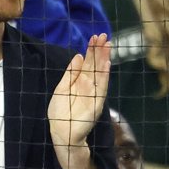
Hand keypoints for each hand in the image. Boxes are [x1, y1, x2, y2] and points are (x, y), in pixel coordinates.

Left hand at [49, 33, 110, 148]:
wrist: (62, 132)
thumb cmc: (60, 112)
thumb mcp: (62, 88)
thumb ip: (71, 73)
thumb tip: (78, 56)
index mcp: (80, 81)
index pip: (88, 62)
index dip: (91, 50)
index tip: (94, 37)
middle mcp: (89, 86)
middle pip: (96, 65)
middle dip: (99, 50)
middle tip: (104, 36)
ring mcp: (94, 94)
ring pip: (100, 73)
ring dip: (104, 59)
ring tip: (107, 45)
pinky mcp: (96, 103)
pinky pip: (101, 87)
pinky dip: (104, 76)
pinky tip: (107, 64)